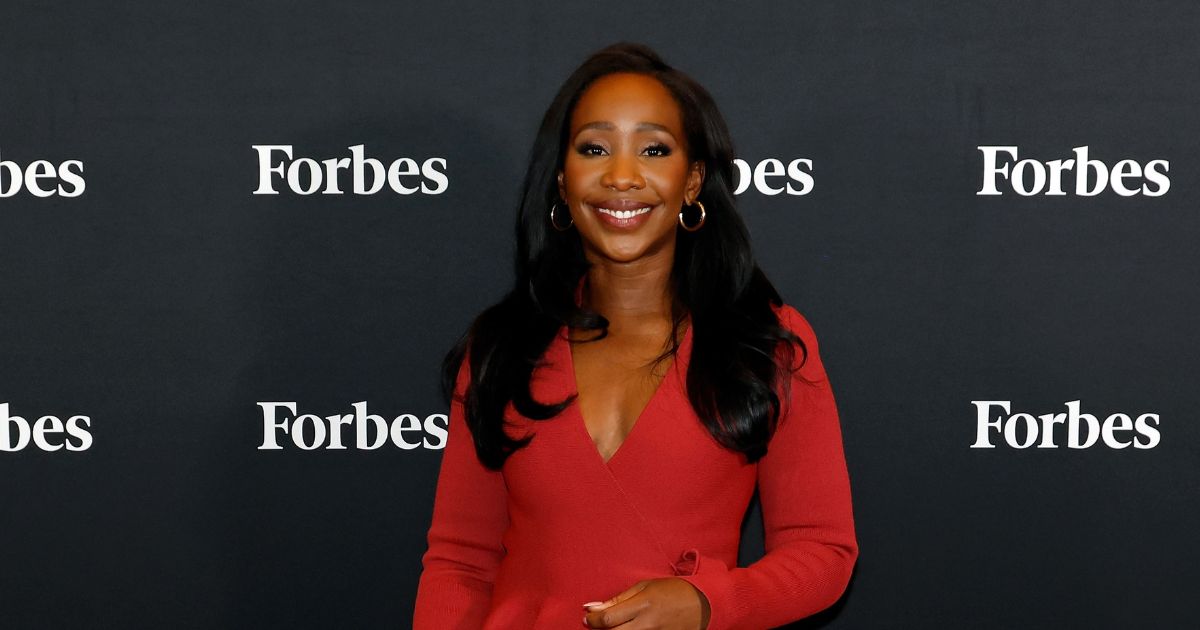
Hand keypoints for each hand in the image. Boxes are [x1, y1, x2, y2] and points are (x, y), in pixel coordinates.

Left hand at [582, 577, 710, 628]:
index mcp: (643, 605)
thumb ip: (618, 599)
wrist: (702, 604)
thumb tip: (592, 607)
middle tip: (595, 624)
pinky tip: (627, 628)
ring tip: (615, 625)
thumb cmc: (671, 591)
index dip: (593, 621)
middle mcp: (648, 624)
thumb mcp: (644, 587)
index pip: (608, 619)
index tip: (588, 617)